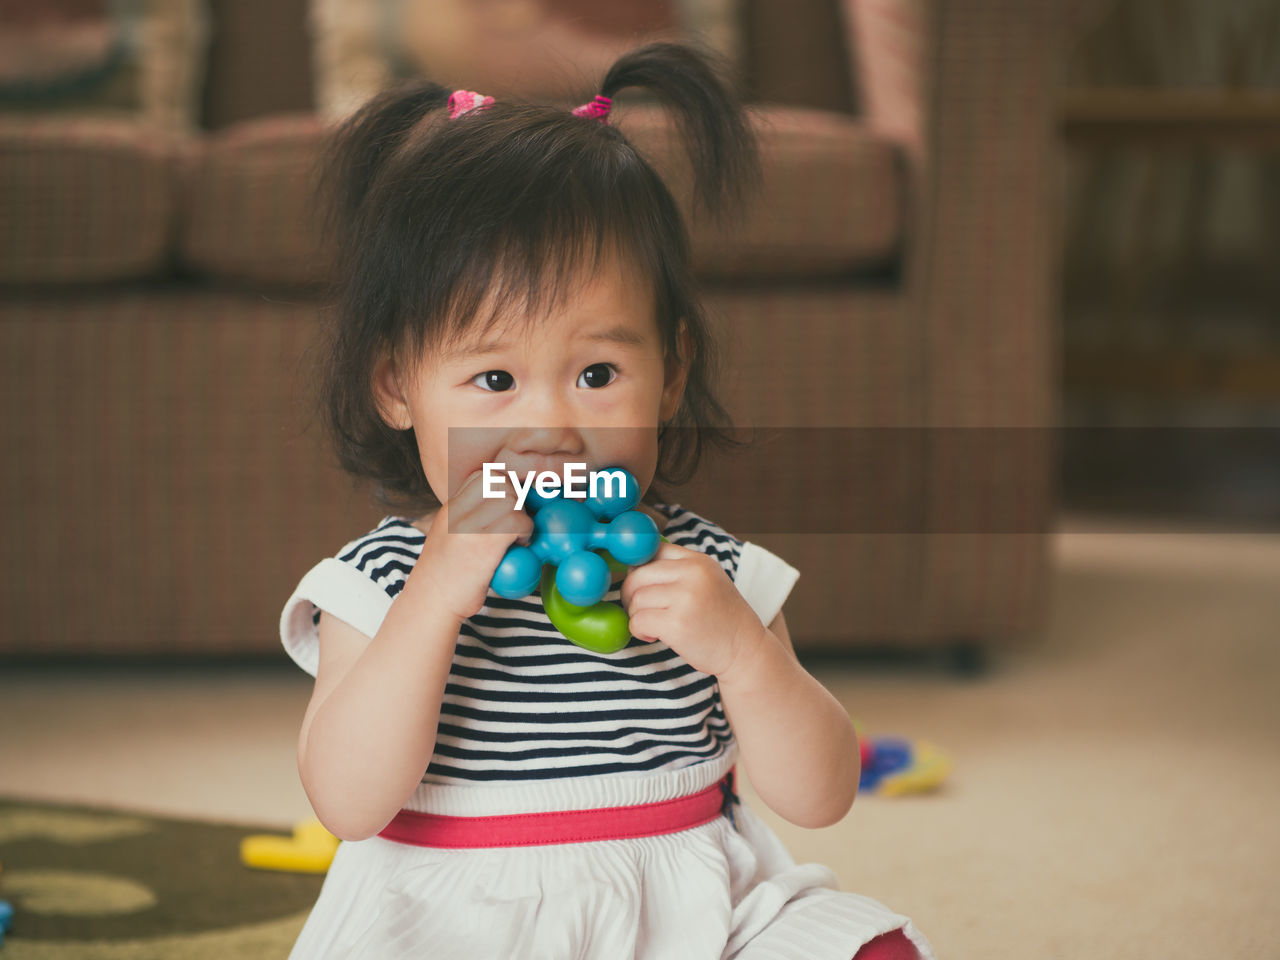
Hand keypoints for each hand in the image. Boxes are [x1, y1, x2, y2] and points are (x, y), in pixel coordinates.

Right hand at [412, 471, 533, 623]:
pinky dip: (525, 532)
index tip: (511, 507)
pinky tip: (518, 546)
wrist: (430, 603)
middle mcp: (457, 511)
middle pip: (500, 480)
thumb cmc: (446, 576)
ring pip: (512, 499)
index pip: (483, 475)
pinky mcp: (483, 544)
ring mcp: (468, 526)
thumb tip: (509, 505)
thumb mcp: (450, 536)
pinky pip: (517, 522)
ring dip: (523, 517)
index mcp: (451, 507)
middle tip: (516, 521)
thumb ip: (471, 518)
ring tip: (517, 536)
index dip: (504, 486)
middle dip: (517, 498)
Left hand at [620, 543, 764, 677]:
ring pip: (636, 599)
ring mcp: (685, 598)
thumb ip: (678, 571)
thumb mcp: (707, 582)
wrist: (745, 649)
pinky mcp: (677, 624)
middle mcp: (693, 574)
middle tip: (639, 610)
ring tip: (653, 626)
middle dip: (631, 594)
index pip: (653, 550)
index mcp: (698, 561)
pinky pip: (638, 621)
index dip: (639, 569)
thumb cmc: (721, 618)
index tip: (641, 587)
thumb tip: (633, 567)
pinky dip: (639, 631)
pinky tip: (654, 636)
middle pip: (638, 575)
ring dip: (637, 616)